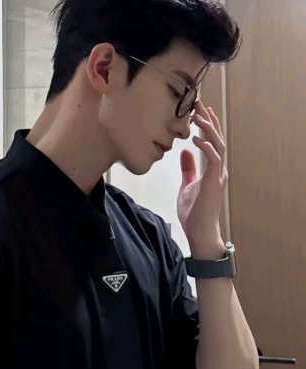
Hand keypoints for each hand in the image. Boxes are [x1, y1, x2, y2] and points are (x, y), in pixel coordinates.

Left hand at [177, 101, 226, 259]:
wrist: (199, 232)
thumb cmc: (194, 211)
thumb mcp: (187, 185)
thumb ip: (188, 168)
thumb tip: (184, 151)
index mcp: (212, 169)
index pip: (211, 142)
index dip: (207, 126)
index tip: (200, 111)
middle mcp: (218, 169)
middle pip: (216, 139)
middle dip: (208, 121)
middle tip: (199, 104)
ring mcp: (218, 175)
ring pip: (217, 145)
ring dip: (208, 129)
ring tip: (198, 115)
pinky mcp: (214, 182)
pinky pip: (213, 160)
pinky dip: (206, 147)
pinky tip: (195, 138)